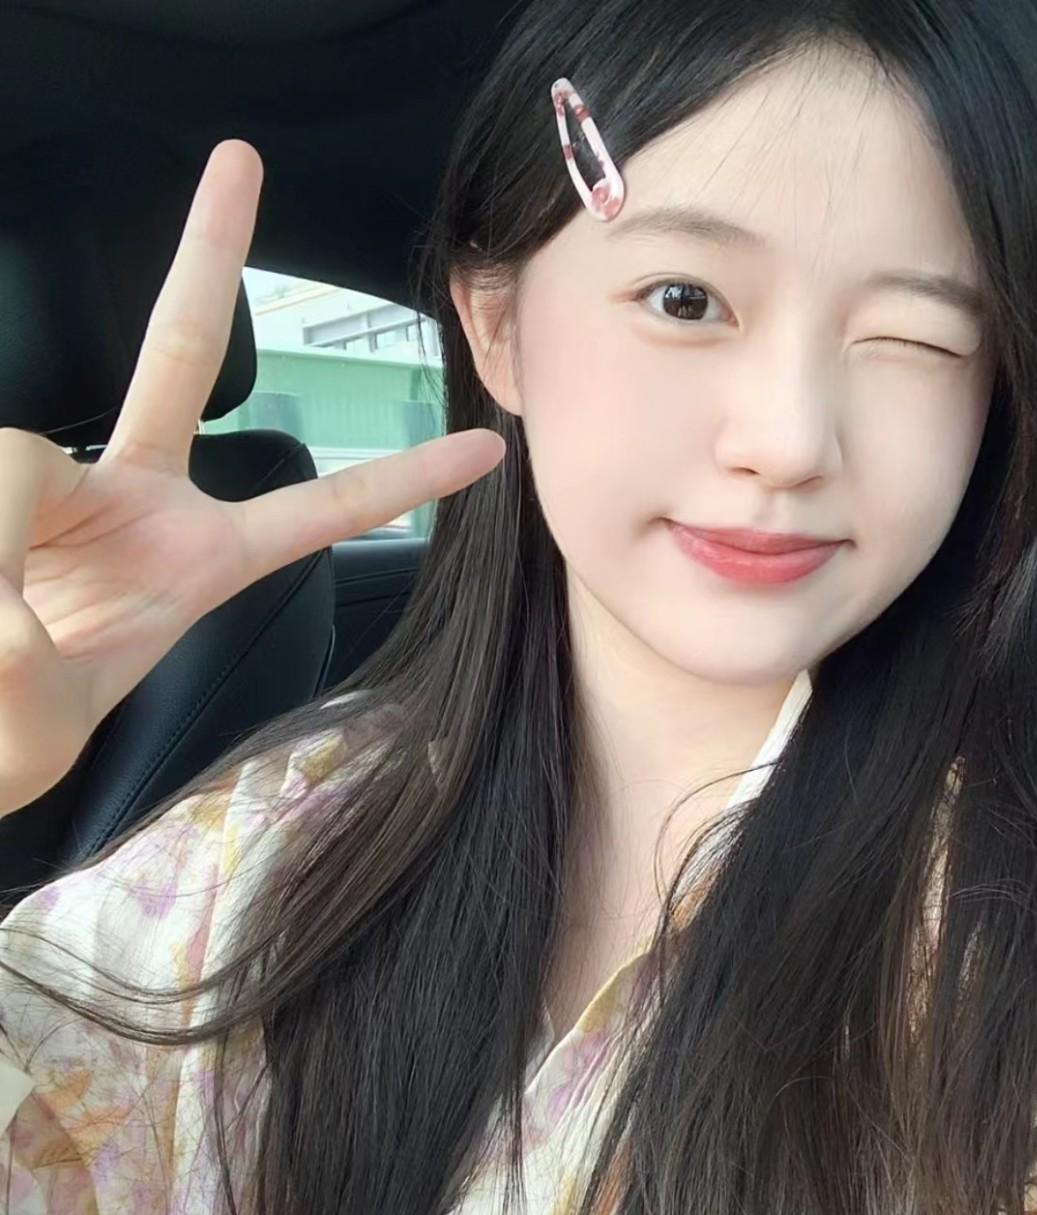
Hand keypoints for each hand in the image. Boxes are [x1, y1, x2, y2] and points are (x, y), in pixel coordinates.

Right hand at [0, 139, 504, 815]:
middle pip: (181, 353)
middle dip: (211, 255)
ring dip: (0, 550)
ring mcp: (57, 475)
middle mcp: (136, 496)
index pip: (319, 510)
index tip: (485, 446)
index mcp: (200, 561)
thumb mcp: (39, 727)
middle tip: (241, 160)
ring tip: (3, 630)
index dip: (400, 477)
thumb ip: (27, 677)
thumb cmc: (9, 728)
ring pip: (21, 457)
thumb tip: (2, 604)